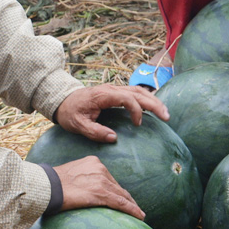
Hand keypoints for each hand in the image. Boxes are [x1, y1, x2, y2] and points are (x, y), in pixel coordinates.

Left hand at [53, 84, 169, 142]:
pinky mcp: (116, 93)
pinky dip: (147, 99)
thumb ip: (94, 132)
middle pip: (138, 92)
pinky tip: (155, 108)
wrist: (62, 100)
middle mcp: (111, 89)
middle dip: (154, 104)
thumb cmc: (70, 112)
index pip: (126, 97)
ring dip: (153, 101)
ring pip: (139, 91)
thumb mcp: (78, 125)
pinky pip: (135, 93)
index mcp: (103, 95)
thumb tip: (114, 138)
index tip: (138, 124)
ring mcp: (114, 90)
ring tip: (165, 113)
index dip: (135, 110)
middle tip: (166, 117)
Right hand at [53, 156, 144, 219]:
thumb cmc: (53, 184)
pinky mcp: (102, 193)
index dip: (117, 190)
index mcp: (93, 163)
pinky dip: (132, 210)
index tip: (122, 198)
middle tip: (134, 208)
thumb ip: (82, 179)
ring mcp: (102, 181)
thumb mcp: (71, 174)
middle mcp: (100, 169)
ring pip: (122, 195)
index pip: (109, 179)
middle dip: (126, 198)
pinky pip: (121, 203)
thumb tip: (84, 190)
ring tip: (138, 214)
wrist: (47, 186)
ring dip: (131, 206)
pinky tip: (139, 216)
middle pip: (117, 186)